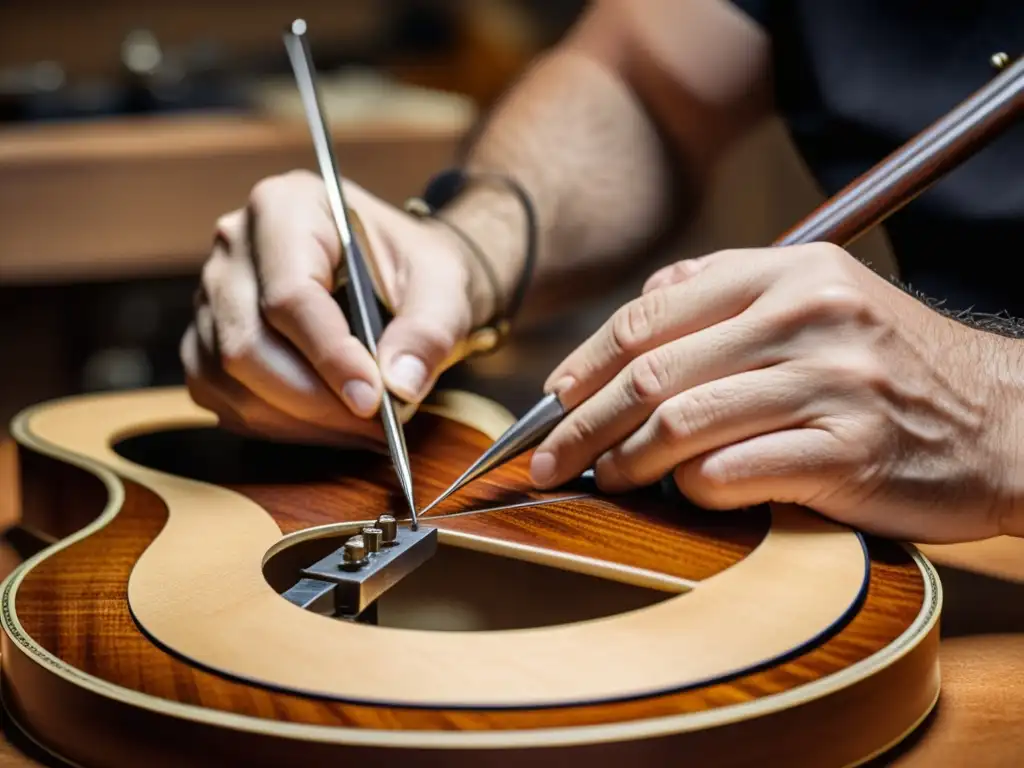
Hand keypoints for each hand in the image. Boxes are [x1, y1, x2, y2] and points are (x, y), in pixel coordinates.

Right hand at [181, 170, 488, 444]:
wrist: (395, 280)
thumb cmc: (414, 272)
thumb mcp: (444, 287)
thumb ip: (429, 331)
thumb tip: (400, 383)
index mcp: (285, 208)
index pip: (290, 295)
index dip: (330, 356)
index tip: (372, 399)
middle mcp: (234, 247)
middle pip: (248, 344)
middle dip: (315, 400)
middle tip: (376, 425)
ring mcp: (212, 296)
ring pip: (230, 381)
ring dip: (300, 421)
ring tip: (363, 428)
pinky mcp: (207, 343)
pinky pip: (225, 401)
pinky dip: (281, 426)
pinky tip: (330, 424)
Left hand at [530, 243, 1022, 542]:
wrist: (1007, 421)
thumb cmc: (896, 366)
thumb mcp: (824, 299)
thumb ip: (731, 291)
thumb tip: (647, 302)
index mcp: (790, 271)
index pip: (653, 313)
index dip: (587, 360)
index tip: (552, 397)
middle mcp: (808, 316)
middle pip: (653, 370)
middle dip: (581, 421)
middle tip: (546, 457)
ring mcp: (831, 382)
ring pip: (680, 422)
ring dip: (625, 459)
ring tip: (603, 479)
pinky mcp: (848, 451)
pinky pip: (731, 472)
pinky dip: (689, 488)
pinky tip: (679, 493)